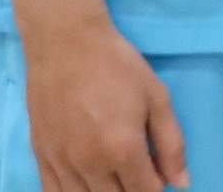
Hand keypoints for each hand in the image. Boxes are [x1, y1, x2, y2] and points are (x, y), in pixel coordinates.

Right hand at [20, 15, 187, 190]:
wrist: (65, 45)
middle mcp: (89, 164)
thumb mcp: (157, 98)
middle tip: (139, 169)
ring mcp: (61, 164)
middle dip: (133, 190)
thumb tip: (181, 183)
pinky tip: (87, 182)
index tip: (159, 173)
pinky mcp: (40, 158)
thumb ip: (172, 145)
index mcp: (122, 149)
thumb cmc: (118, 66)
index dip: (157, 187)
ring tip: (115, 173)